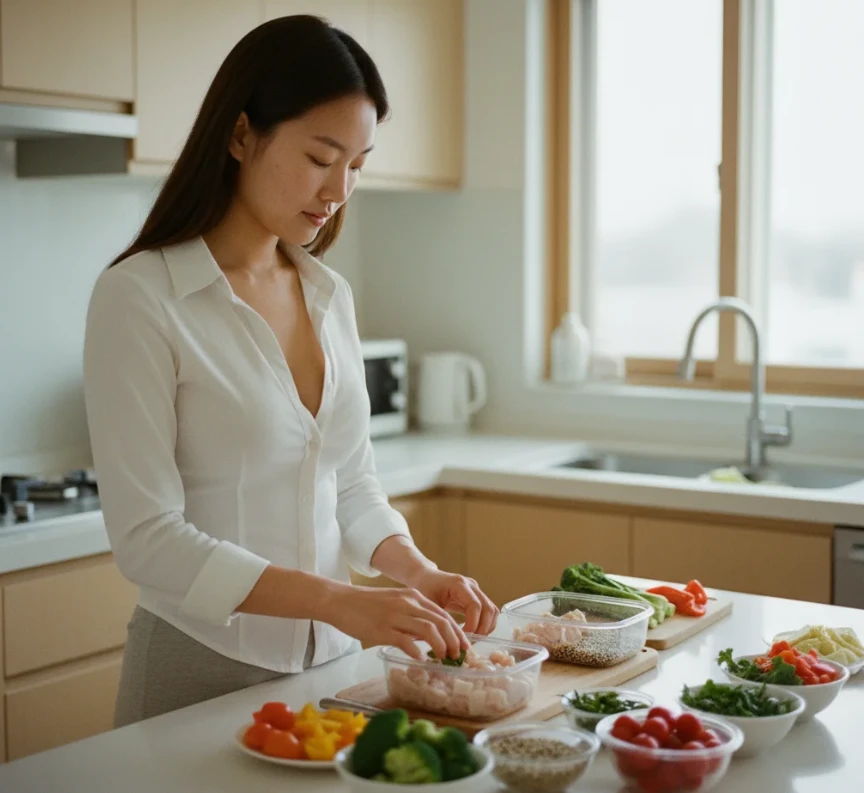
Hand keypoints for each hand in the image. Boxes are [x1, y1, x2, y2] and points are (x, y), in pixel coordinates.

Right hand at [322, 583, 468, 661]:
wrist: (340, 601)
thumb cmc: (366, 605)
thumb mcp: (395, 604)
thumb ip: (412, 616)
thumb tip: (428, 636)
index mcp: (413, 597)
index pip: (443, 614)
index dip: (457, 631)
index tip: (464, 645)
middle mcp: (408, 603)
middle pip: (441, 621)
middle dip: (454, 640)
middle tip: (459, 655)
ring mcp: (395, 615)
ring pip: (429, 629)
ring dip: (440, 646)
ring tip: (443, 658)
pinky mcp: (382, 628)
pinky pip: (405, 640)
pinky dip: (416, 651)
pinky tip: (420, 659)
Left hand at [409, 570, 498, 635]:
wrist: (425, 577)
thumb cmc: (423, 588)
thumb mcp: (425, 603)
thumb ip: (435, 618)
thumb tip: (441, 641)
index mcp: (458, 584)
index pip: (475, 605)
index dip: (473, 624)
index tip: (462, 638)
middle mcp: (471, 585)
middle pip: (488, 609)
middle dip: (482, 629)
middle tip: (468, 643)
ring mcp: (476, 590)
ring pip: (492, 611)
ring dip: (486, 628)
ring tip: (471, 640)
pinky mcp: (477, 597)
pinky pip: (489, 612)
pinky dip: (485, 625)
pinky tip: (472, 634)